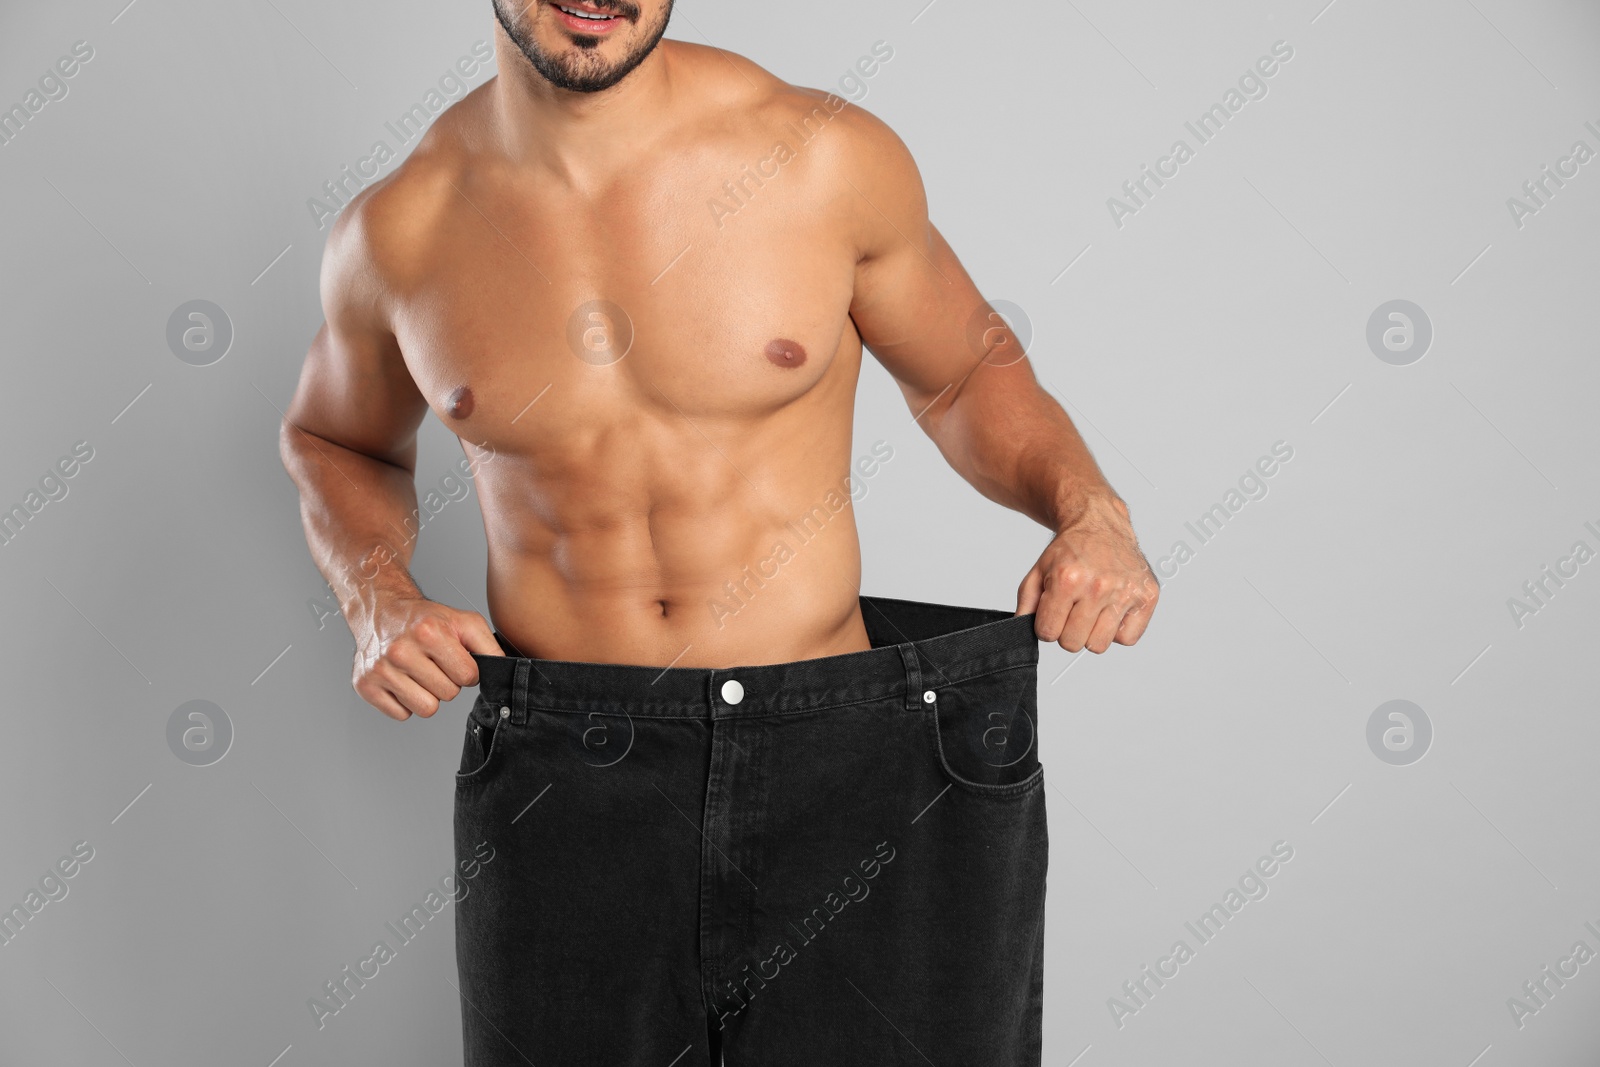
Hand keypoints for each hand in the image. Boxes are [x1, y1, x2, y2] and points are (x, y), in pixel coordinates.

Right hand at [351, 595, 505, 719]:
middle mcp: (400, 651)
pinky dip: (406, 702)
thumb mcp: (464, 622)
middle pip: (448, 695)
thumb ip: (489, 646)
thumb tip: (503, 670)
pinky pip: (402, 715)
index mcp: (429, 632)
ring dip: (428, 695)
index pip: (468, 676)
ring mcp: (380, 670)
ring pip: (426, 709)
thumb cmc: (426, 620)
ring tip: (420, 674)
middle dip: (447, 681)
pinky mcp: (365, 686)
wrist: (382, 612)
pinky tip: (403, 681)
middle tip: (435, 664)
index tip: (456, 660)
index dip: (467, 671)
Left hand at [1016, 494, 1159, 652]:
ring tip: (1092, 610)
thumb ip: (1026, 603)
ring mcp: (1125, 592)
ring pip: (1098, 645)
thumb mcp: (1038, 570)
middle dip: (1067, 630)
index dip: (1046, 626)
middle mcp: (1098, 586)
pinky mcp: (1146, 596)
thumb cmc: (1071, 550)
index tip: (1053, 612)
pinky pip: (1127, 639)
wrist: (1100, 524)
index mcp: (1067, 579)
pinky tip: (1112, 609)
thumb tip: (1021, 630)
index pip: (1048, 633)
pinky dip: (1118, 630)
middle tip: (1073, 610)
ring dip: (1091, 633)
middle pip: (1072, 643)